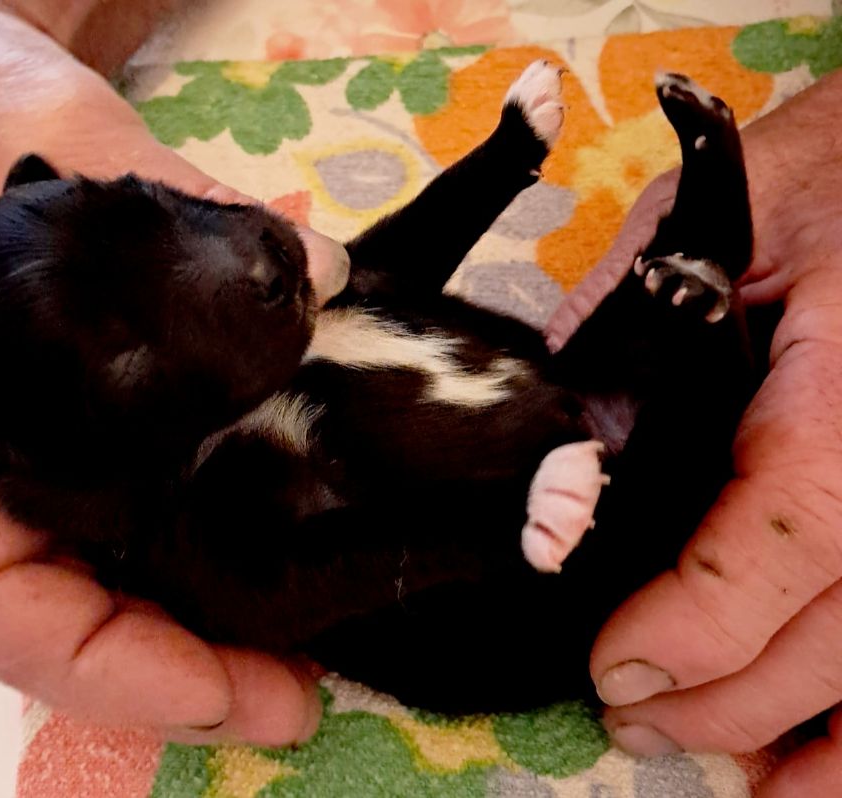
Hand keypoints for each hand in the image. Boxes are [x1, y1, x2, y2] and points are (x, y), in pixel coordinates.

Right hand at [0, 0, 347, 745]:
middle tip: (297, 697)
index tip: (213, 687)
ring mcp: (11, 445)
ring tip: (297, 659)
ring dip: (182, 634)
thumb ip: (183, 209)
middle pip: (44, 615)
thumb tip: (324, 280)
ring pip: (81, 582)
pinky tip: (262, 561)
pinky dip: (183, 561)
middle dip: (165, 674)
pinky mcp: (60, 421)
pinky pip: (112, 518)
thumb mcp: (59, 136)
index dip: (92, 660)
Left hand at [548, 71, 841, 794]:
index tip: (612, 669)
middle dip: (723, 701)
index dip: (691, 630)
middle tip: (630, 717)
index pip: (776, 547)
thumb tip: (561, 429)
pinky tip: (805, 765)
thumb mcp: (713, 226)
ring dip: (804, 738)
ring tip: (716, 765)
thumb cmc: (833, 176)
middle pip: (831, 636)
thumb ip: (628, 327)